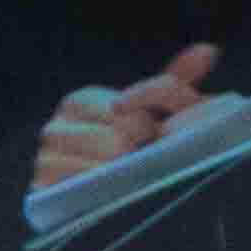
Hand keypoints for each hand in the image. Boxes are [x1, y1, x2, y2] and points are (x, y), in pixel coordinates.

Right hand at [30, 41, 220, 197]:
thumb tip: (208, 51)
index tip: (155, 137)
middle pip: (119, 137)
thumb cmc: (126, 150)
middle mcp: (54, 128)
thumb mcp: (150, 113)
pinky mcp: (42, 193)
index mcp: (79, 101)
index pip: (127, 107)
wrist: (88, 199)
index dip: (152, 124)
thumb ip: (172, 85)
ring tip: (131, 177)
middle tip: (145, 160)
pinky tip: (115, 193)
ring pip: (106, 162)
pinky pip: (86, 189)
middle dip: (143, 150)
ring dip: (128, 173)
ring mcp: (44, 161)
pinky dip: (107, 193)